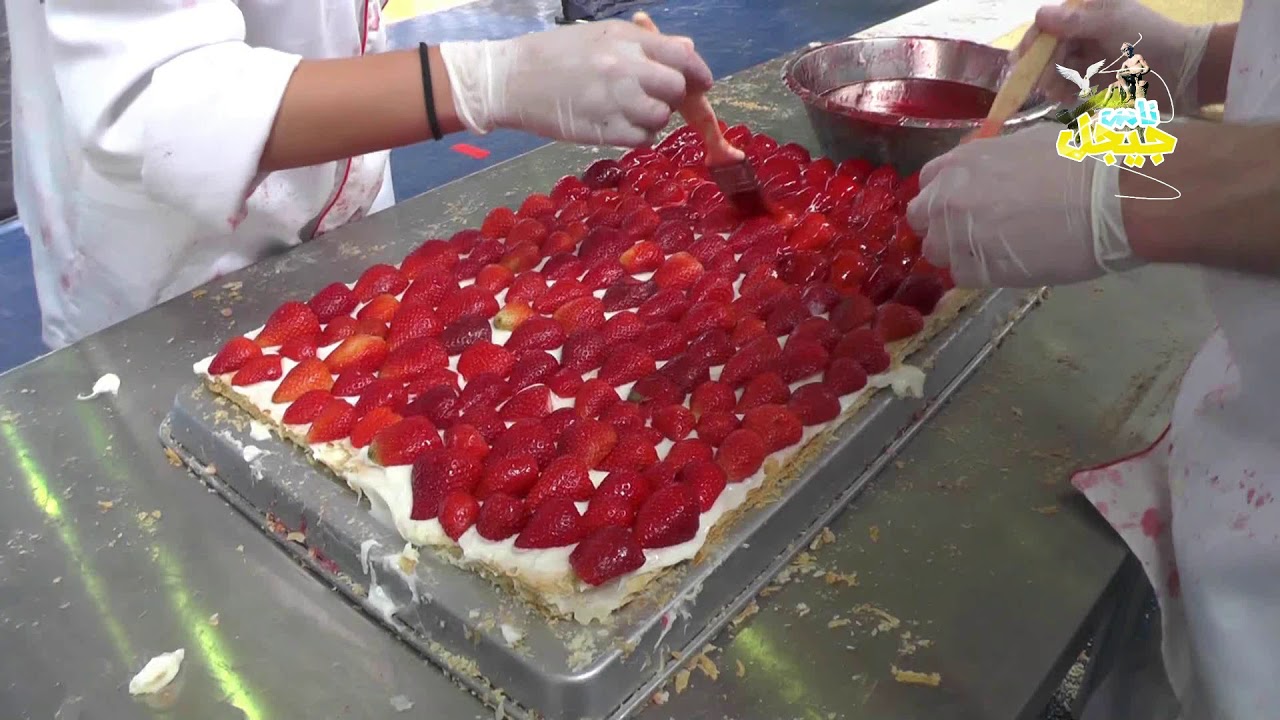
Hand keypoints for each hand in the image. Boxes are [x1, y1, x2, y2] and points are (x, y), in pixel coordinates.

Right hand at [438, 21, 712, 146]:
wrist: (511, 79)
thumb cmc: (555, 54)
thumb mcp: (600, 35)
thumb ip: (645, 44)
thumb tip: (687, 52)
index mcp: (625, 40)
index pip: (682, 56)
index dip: (698, 73)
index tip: (702, 83)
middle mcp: (624, 68)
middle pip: (675, 90)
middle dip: (671, 96)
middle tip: (653, 97)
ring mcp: (613, 101)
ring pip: (660, 117)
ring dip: (653, 118)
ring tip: (630, 111)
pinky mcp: (602, 130)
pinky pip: (642, 139)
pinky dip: (638, 136)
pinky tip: (620, 125)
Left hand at [905, 125, 1136, 287]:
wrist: (1110, 198)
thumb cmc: (1080, 162)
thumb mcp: (1027, 143)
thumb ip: (993, 160)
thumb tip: (991, 170)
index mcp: (961, 163)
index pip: (927, 183)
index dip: (943, 196)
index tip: (960, 205)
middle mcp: (950, 198)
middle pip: (921, 220)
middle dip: (940, 226)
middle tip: (971, 232)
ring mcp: (961, 236)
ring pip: (937, 253)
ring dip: (957, 253)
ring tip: (992, 251)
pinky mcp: (980, 269)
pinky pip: (962, 276)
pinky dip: (978, 273)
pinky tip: (1005, 265)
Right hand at [1016, 0, 1210, 110]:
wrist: (1182, 71)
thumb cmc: (1148, 41)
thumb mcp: (1110, 25)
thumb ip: (1073, 21)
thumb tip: (1038, 14)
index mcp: (1089, 9)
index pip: (1049, 23)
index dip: (1032, 42)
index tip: (1020, 63)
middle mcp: (1086, 29)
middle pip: (1049, 48)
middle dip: (1043, 67)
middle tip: (1040, 85)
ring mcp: (1091, 54)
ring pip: (1057, 68)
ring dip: (1053, 82)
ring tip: (1057, 94)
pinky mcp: (1096, 77)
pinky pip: (1070, 85)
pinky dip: (1065, 92)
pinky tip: (1067, 99)